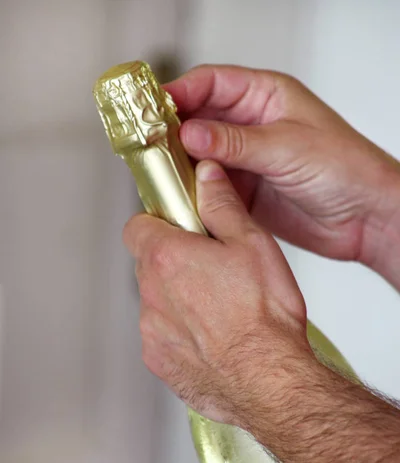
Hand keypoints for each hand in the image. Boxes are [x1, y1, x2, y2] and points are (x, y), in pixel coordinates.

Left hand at [123, 160, 310, 425]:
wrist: (269, 380)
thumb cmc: (265, 317)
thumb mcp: (252, 243)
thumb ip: (221, 205)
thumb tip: (206, 176)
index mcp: (167, 257)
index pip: (136, 226)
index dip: (158, 223)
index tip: (178, 228)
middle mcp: (151, 294)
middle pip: (149, 266)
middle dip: (173, 263)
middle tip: (211, 269)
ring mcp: (152, 332)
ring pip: (157, 303)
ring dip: (178, 301)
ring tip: (219, 309)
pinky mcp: (160, 362)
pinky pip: (163, 338)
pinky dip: (182, 335)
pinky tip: (213, 338)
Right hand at [165, 65, 399, 284]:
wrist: (364, 217)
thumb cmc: (345, 168)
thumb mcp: (287, 147)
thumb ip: (236, 142)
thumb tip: (189, 132)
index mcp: (264, 97)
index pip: (211, 84)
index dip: (178, 93)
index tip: (151, 109)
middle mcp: (250, 126)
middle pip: (197, 120)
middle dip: (169, 131)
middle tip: (143, 145)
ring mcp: (245, 160)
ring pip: (198, 156)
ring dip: (178, 165)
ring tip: (155, 173)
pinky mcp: (243, 192)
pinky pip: (208, 187)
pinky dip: (192, 192)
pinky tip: (178, 197)